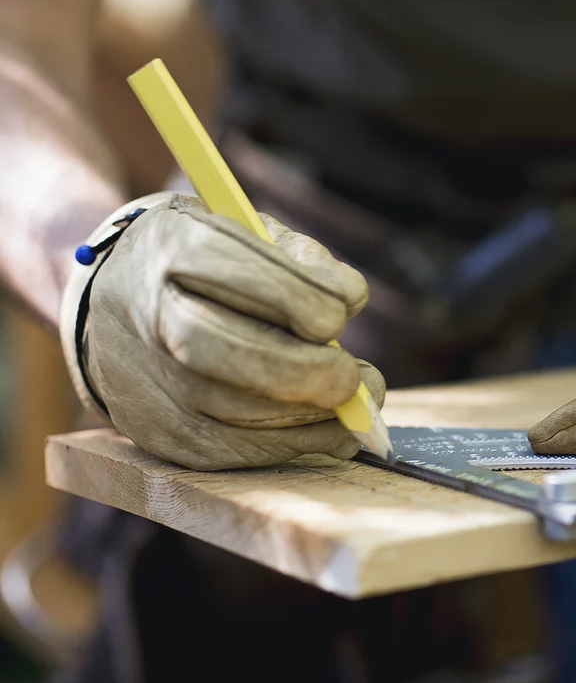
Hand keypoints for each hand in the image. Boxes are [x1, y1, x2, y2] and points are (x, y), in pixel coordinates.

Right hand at [69, 195, 383, 470]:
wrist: (111, 305)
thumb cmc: (204, 265)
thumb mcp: (245, 230)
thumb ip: (300, 257)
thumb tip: (349, 298)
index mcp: (176, 248)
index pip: (251, 277)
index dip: (310, 296)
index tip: (348, 303)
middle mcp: (154, 316)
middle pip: (235, 353)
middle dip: (311, 371)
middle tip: (358, 377)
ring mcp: (151, 381)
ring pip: (240, 413)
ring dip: (314, 415)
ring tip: (356, 400)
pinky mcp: (159, 433)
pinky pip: (234, 451)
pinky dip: (294, 444)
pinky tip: (330, 429)